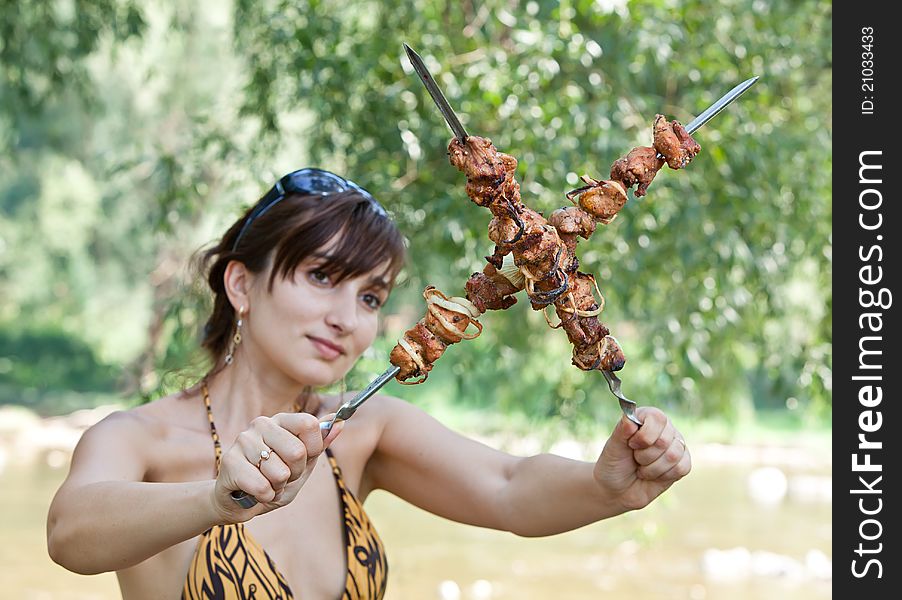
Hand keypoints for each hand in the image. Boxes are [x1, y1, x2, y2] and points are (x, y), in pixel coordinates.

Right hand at [211, 412, 343, 522]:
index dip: (312, 450)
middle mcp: (261, 424)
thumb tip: (340, 422)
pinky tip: (255, 492)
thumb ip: (320, 444)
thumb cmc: (272, 480)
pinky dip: (265, 496)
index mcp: (281, 420)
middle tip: (281, 476)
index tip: (302, 460)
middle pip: (297, 451)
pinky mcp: (229, 462)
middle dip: (295, 473)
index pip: (310, 424)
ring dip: (278, 487)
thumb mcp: (302, 465)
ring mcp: (243, 441)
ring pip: (280, 472)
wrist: (238, 502)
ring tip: (266, 483)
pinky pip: (262, 486)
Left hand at [593, 407, 690, 511]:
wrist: (618, 489)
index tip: (631, 445)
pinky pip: (682, 468)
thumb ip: (622, 430)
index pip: (658, 418)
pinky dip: (663, 476)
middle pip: (665, 440)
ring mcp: (676, 445)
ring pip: (673, 456)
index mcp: (648, 417)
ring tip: (642, 468)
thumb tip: (630, 417)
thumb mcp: (613, 446)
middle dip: (645, 456)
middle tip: (635, 459)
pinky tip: (653, 475)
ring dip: (652, 468)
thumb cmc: (614, 463)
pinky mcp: (683, 463)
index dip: (644, 436)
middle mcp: (665, 428)